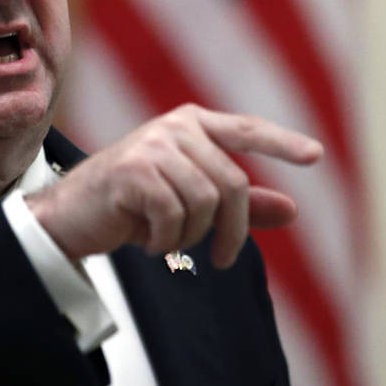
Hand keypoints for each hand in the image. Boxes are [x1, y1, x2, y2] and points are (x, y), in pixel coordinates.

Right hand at [25, 104, 321, 269]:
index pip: (246, 130)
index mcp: (191, 125)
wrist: (70, 216)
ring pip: (204, 204)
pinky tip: (148, 243)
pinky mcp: (132, 171)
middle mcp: (174, 127)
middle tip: (224, 260)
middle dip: (232, 231)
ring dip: (191, 237)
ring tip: (168, 243)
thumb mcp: (189, 204)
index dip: (281, 143)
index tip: (315, 156)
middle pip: (232, 184)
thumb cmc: (131, 206)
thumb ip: (240, 205)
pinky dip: (165, 241)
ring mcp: (151, 146)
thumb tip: (292, 211)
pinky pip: (173, 215)